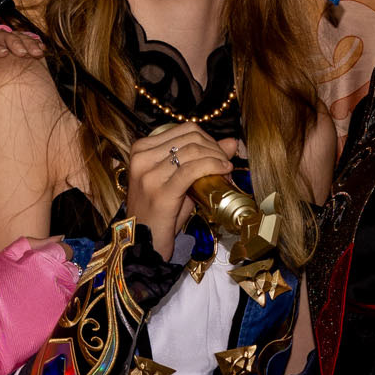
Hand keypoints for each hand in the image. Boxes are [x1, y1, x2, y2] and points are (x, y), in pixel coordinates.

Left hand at [0, 24, 46, 78]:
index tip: (3, 54)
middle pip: (0, 36)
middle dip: (13, 42)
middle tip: (22, 53)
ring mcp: (5, 44)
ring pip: (15, 36)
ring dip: (27, 43)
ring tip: (36, 53)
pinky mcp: (17, 47)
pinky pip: (26, 41)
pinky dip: (34, 44)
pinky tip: (41, 50)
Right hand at [124, 123, 236, 256]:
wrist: (143, 243)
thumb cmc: (160, 213)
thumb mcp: (178, 181)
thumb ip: (202, 159)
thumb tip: (233, 142)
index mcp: (141, 149)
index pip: (184, 130)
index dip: (209, 139)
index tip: (220, 154)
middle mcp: (142, 158)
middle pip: (190, 138)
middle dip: (215, 148)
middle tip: (226, 163)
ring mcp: (149, 174)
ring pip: (193, 151)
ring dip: (217, 158)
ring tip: (226, 171)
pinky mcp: (160, 192)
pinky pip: (192, 170)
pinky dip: (212, 166)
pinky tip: (224, 171)